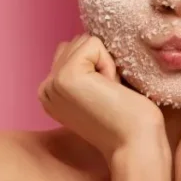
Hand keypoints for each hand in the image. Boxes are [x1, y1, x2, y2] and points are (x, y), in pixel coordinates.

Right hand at [38, 34, 167, 161]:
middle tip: (107, 93)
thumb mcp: (94, 90)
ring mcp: (53, 82)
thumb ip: (81, 68)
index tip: (103, 96)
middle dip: (99, 61)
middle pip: (76, 42)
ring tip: (109, 91)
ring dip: (105, 62)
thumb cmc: (125, 117)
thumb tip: (83, 38)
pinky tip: (110, 88)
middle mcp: (45, 88)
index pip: (70, 50)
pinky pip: (93, 44)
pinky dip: (108, 63)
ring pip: (84, 41)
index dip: (96, 66)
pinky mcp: (66, 76)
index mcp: (49, 93)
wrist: (135, 142)